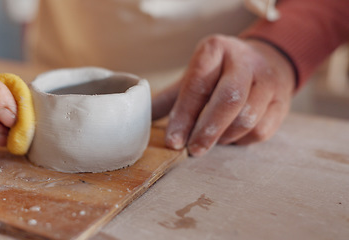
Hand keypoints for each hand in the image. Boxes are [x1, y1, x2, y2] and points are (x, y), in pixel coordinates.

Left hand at [152, 35, 294, 155]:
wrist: (265, 63)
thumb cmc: (219, 75)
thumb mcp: (194, 77)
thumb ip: (170, 99)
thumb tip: (141, 120)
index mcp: (215, 49)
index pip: (198, 85)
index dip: (184, 116)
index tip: (173, 141)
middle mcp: (245, 60)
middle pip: (228, 99)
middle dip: (208, 130)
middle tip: (193, 150)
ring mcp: (268, 80)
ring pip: (247, 117)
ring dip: (224, 137)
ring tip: (210, 141)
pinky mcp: (282, 101)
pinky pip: (261, 130)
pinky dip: (241, 140)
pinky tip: (230, 138)